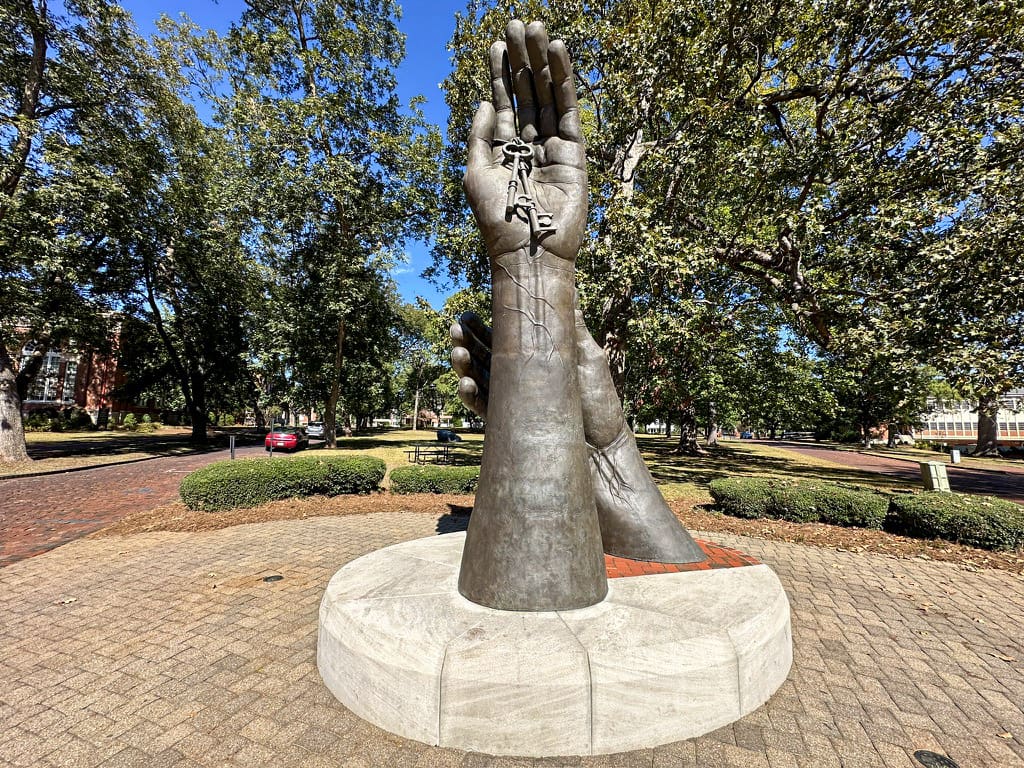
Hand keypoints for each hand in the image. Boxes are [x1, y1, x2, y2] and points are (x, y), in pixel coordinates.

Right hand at [451, 310, 705, 563]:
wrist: (604, 458)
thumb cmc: (600, 407)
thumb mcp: (587, 359)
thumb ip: (571, 327)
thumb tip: (567, 285)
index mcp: (535, 360)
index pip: (502, 338)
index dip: (483, 326)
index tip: (469, 312)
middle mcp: (519, 381)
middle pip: (483, 356)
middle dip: (466, 341)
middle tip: (456, 327)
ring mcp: (512, 405)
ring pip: (478, 380)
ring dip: (464, 366)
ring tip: (457, 353)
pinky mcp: (507, 429)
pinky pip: (484, 410)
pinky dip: (472, 396)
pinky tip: (466, 385)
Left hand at [463, 20, 586, 261]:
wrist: (528, 250)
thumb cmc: (497, 219)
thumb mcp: (476, 174)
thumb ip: (480, 137)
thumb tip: (485, 102)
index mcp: (504, 151)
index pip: (504, 104)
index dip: (500, 75)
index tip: (496, 44)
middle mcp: (529, 146)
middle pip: (527, 93)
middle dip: (522, 59)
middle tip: (519, 23)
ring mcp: (552, 149)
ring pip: (547, 96)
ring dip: (541, 61)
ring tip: (536, 28)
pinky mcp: (574, 154)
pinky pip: (567, 110)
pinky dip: (563, 81)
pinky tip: (557, 52)